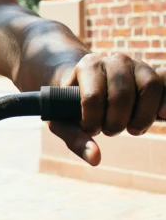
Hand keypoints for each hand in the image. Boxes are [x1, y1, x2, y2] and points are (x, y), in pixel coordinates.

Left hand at [48, 54, 165, 165]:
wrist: (87, 84)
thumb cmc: (72, 104)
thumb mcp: (64, 120)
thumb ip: (75, 139)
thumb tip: (95, 158)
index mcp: (87, 66)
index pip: (93, 97)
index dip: (93, 121)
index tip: (90, 128)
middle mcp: (113, 61)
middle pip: (122, 95)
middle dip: (117, 122)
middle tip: (110, 131)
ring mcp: (136, 65)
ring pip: (149, 87)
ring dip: (143, 116)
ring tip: (133, 129)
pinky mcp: (153, 73)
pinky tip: (162, 115)